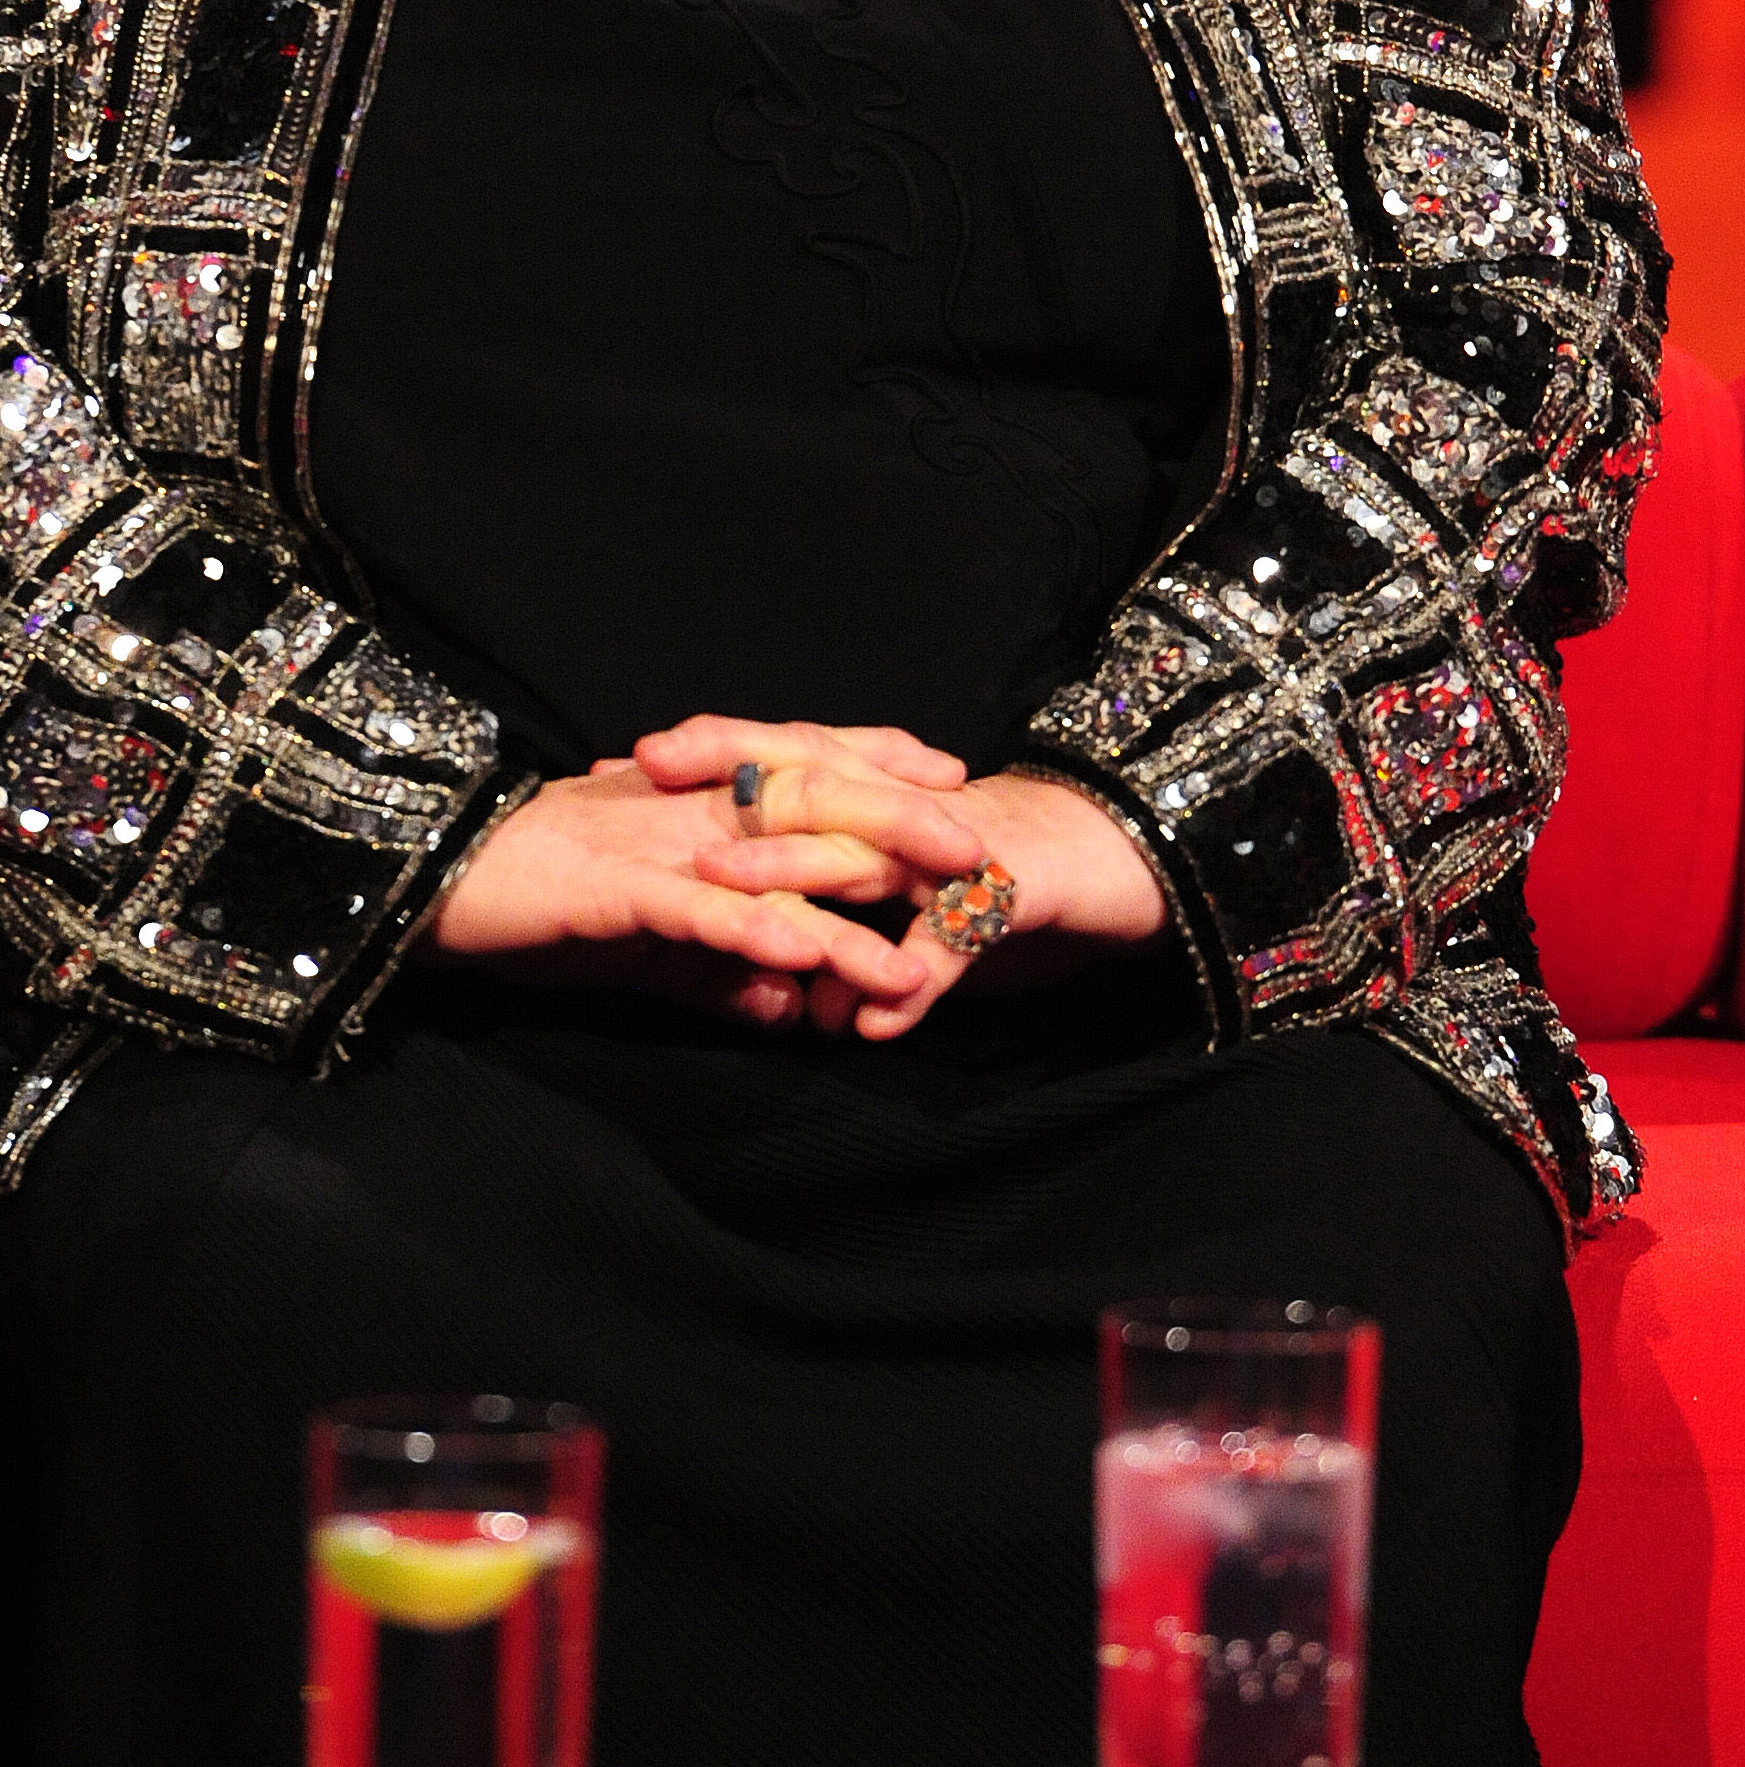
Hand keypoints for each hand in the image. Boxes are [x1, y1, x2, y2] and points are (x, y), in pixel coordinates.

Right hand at [425, 758, 936, 1028]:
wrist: (430, 881)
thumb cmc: (531, 904)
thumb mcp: (639, 944)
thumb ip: (713, 972)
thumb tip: (785, 1010)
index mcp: (689, 800)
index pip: (797, 764)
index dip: (874, 763)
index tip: (948, 773)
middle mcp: (684, 807)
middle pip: (809, 796)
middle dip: (897, 817)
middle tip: (978, 845)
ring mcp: (656, 845)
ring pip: (773, 861)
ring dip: (850, 907)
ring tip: (921, 956)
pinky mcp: (619, 892)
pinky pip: (704, 914)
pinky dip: (760, 936)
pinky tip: (808, 966)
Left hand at [633, 715, 1168, 1038]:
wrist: (1137, 859)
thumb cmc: (1022, 882)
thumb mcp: (932, 916)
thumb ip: (870, 950)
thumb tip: (823, 1006)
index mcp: (887, 799)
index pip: (788, 758)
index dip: (714, 750)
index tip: (630, 756)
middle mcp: (912, 811)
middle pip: (809, 784)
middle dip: (726, 787)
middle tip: (645, 788)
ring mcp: (960, 850)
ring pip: (865, 855)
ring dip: (796, 876)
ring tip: (726, 896)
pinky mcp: (1016, 895)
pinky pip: (958, 938)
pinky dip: (918, 974)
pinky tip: (877, 1016)